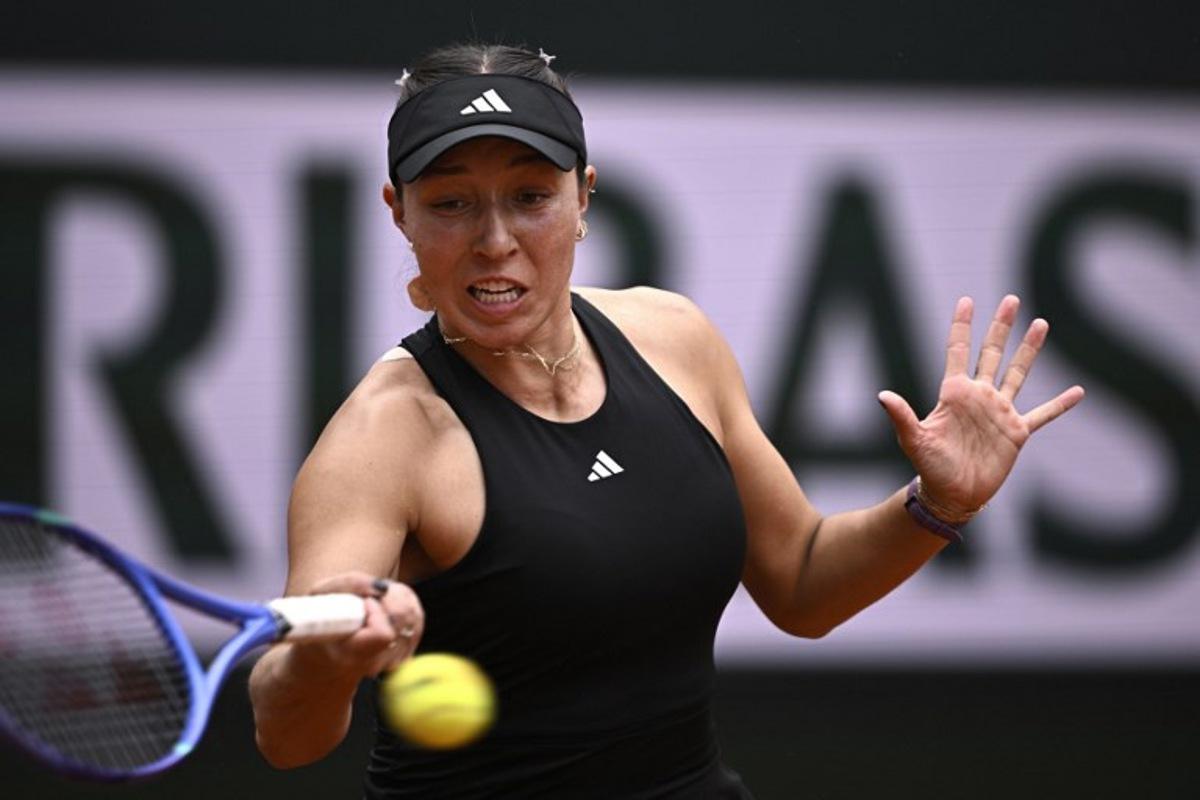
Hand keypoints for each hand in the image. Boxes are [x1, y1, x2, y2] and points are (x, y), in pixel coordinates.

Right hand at [291, 571, 424, 680]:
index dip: (377, 611)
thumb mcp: (321, 595)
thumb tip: (382, 586)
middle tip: (370, 596)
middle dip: (390, 596)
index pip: (383, 634)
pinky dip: (406, 604)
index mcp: (349, 654)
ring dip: (399, 597)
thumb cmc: (320, 619)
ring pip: (413, 616)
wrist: (324, 651)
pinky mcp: (404, 654)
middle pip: (404, 619)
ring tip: (375, 599)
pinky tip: (386, 606)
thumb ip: (351, 584)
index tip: (363, 602)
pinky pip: (417, 620)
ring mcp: (391, 661)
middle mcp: (373, 663)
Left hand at [877, 295, 1084, 516]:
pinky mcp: (1016, 432)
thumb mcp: (914, 439)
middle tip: (1011, 299)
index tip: (966, 301)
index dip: (962, 327)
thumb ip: (901, 416)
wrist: (952, 494)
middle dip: (1001, 327)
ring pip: (1017, 373)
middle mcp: (979, 397)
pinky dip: (1060, 405)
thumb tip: (882, 395)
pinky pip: (1042, 414)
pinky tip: (1078, 392)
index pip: (958, 351)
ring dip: (1029, 350)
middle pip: (992, 353)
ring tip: (1040, 323)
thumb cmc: (929, 466)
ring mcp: (999, 412)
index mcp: (954, 393)